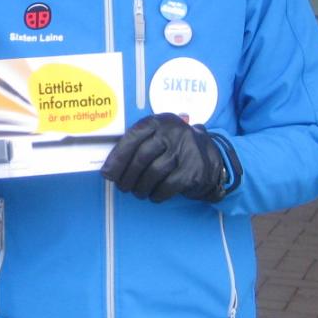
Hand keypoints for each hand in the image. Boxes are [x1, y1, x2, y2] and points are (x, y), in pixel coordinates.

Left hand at [101, 113, 227, 202]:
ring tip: (138, 192)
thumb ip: (136, 146)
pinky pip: (168, 186)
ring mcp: (186, 150)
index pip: (133, 136)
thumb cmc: (173, 149)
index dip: (117, 157)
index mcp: (160, 122)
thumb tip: (109, 169)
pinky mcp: (194, 170)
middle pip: (142, 157)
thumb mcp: (157, 138)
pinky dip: (157, 194)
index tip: (108, 173)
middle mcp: (174, 132)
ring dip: (141, 187)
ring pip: (154, 173)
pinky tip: (154, 195)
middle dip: (128, 176)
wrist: (209, 158)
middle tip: (122, 187)